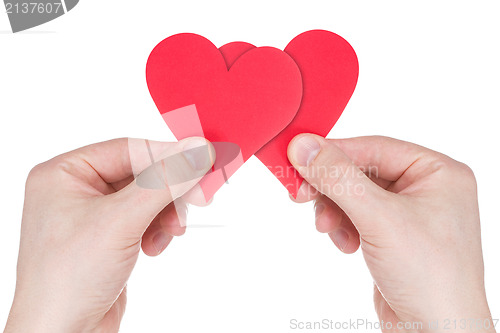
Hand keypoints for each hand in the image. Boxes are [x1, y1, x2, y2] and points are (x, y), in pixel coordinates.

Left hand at [4, 137, 214, 332]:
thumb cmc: (67, 281)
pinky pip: (145, 217)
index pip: (129, 149)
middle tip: (201, 197)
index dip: (169, 156)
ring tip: (170, 233)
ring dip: (166, 213)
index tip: (203, 162)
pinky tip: (153, 247)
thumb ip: (163, 181)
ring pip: (148, 196)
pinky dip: (158, 229)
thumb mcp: (121, 221)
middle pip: (142, 172)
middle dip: (170, 190)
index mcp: (64, 173)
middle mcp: (77, 189)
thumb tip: (196, 150)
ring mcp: (94, 214)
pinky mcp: (109, 235)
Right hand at [288, 134, 494, 331]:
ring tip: (328, 230)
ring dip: (334, 211)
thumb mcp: (379, 218)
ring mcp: (408, 213)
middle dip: (330, 188)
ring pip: (354, 195)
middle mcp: (424, 188)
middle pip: (360, 171)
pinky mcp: (392, 235)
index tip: (298, 158)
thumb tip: (305, 146)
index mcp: (437, 172)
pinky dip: (343, 227)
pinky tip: (347, 245)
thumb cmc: (431, 278)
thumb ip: (339, 178)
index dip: (333, 153)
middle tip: (299, 195)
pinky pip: (356, 216)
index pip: (373, 148)